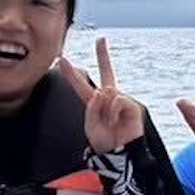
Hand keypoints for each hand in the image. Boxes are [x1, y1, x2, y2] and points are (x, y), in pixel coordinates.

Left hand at [58, 37, 147, 153]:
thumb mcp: (91, 126)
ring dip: (104, 109)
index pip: (82, 85)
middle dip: (103, 55)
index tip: (62, 59)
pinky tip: (117, 121)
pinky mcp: (132, 105)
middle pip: (106, 72)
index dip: (72, 73)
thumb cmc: (105, 143)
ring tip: (110, 123)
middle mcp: (108, 98)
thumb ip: (92, 107)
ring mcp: (121, 100)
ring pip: (107, 92)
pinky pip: (117, 99)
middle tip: (101, 39)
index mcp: (94, 103)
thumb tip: (103, 91)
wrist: (120, 155)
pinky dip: (113, 111)